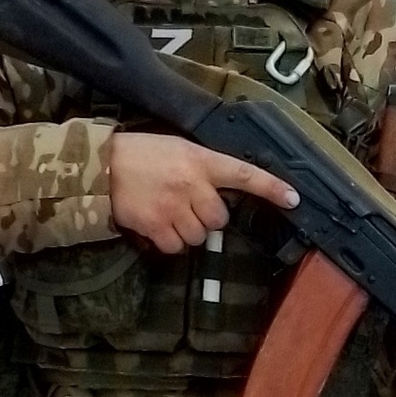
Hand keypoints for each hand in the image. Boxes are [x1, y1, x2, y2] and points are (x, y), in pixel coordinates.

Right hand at [109, 132, 298, 254]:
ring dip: (187, 231)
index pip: (244, 174)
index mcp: (201, 160)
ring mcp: (174, 207)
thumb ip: (203, 167)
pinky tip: (157, 226)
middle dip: (207, 218)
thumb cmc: (142, 154)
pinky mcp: (156, 226)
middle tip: (187, 206)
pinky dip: (169, 242)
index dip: (271, 188)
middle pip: (219, 219)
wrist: (102, 166)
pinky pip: (176, 247)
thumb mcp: (178, 149)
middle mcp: (192, 184)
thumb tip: (221, 190)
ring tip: (169, 214)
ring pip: (198, 236)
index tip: (293, 199)